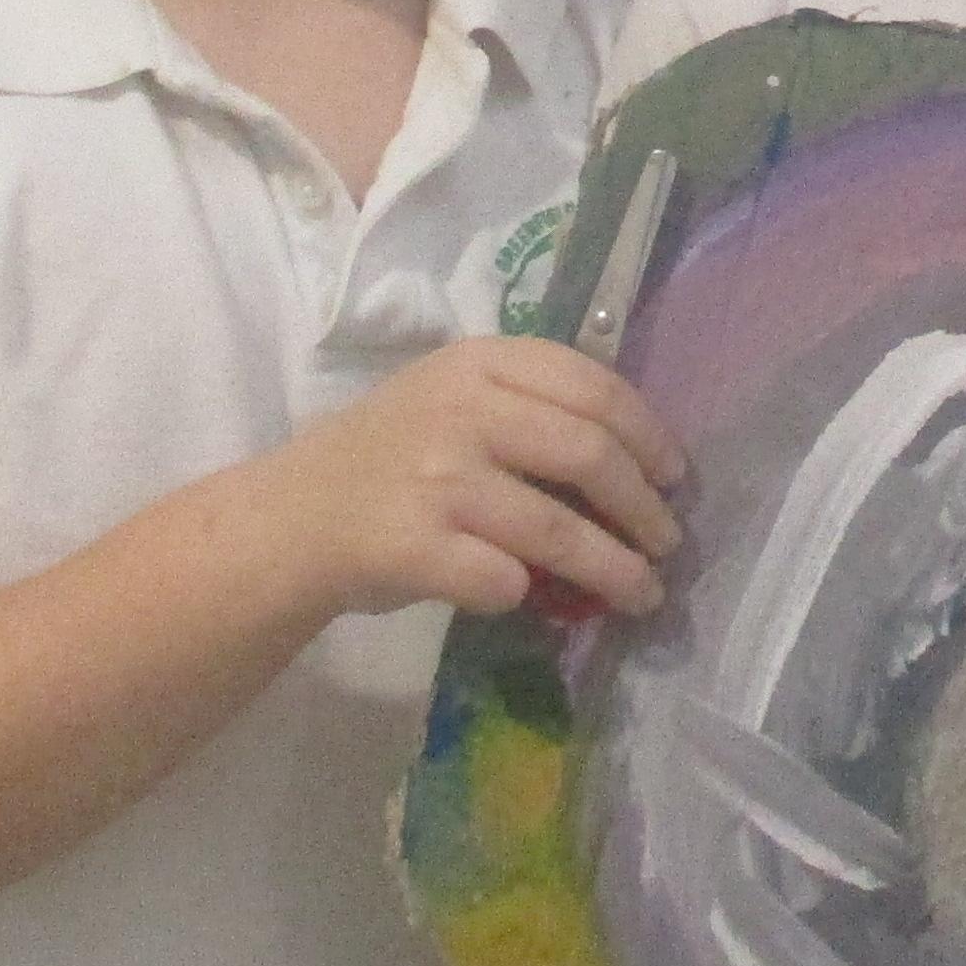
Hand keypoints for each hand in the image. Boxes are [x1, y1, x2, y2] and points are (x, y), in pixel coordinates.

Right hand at [276, 336, 685, 620]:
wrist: (290, 519)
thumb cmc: (387, 457)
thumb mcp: (451, 400)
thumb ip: (528, 408)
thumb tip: (639, 463)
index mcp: (477, 362)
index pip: (592, 386)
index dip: (648, 433)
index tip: (674, 473)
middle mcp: (459, 411)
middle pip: (589, 455)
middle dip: (645, 508)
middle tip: (669, 541)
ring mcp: (435, 480)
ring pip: (558, 531)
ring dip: (616, 570)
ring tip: (643, 592)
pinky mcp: (413, 547)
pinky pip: (502, 581)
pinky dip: (527, 597)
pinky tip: (533, 602)